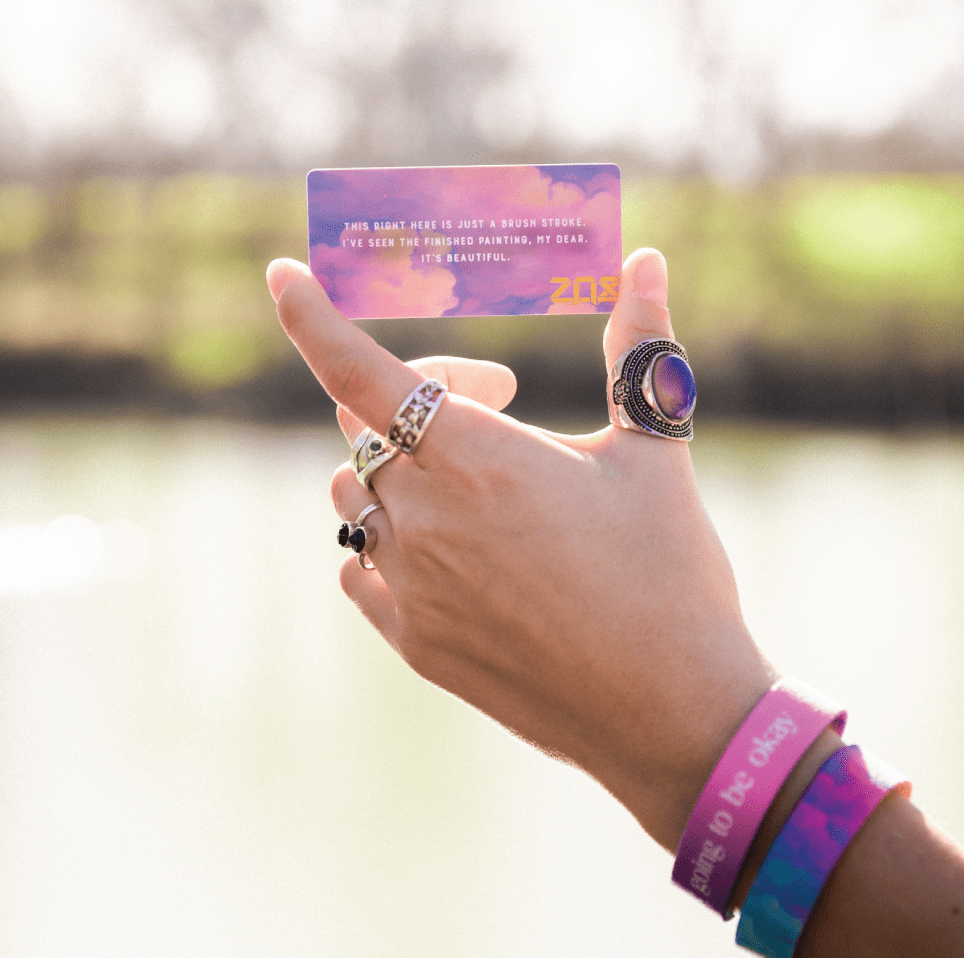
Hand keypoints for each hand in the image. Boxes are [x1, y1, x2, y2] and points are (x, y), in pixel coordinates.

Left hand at [266, 249, 774, 851]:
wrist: (672, 711)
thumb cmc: (671, 573)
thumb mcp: (655, 451)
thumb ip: (639, 348)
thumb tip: (648, 260)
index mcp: (479, 457)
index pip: (360, 370)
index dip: (311, 317)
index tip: (283, 276)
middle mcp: (427, 518)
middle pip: (362, 427)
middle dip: (410, 397)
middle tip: (492, 404)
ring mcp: (412, 586)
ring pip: (353, 495)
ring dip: (393, 470)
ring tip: (470, 483)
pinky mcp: (413, 643)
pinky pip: (360, 568)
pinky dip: (387, 541)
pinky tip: (452, 552)